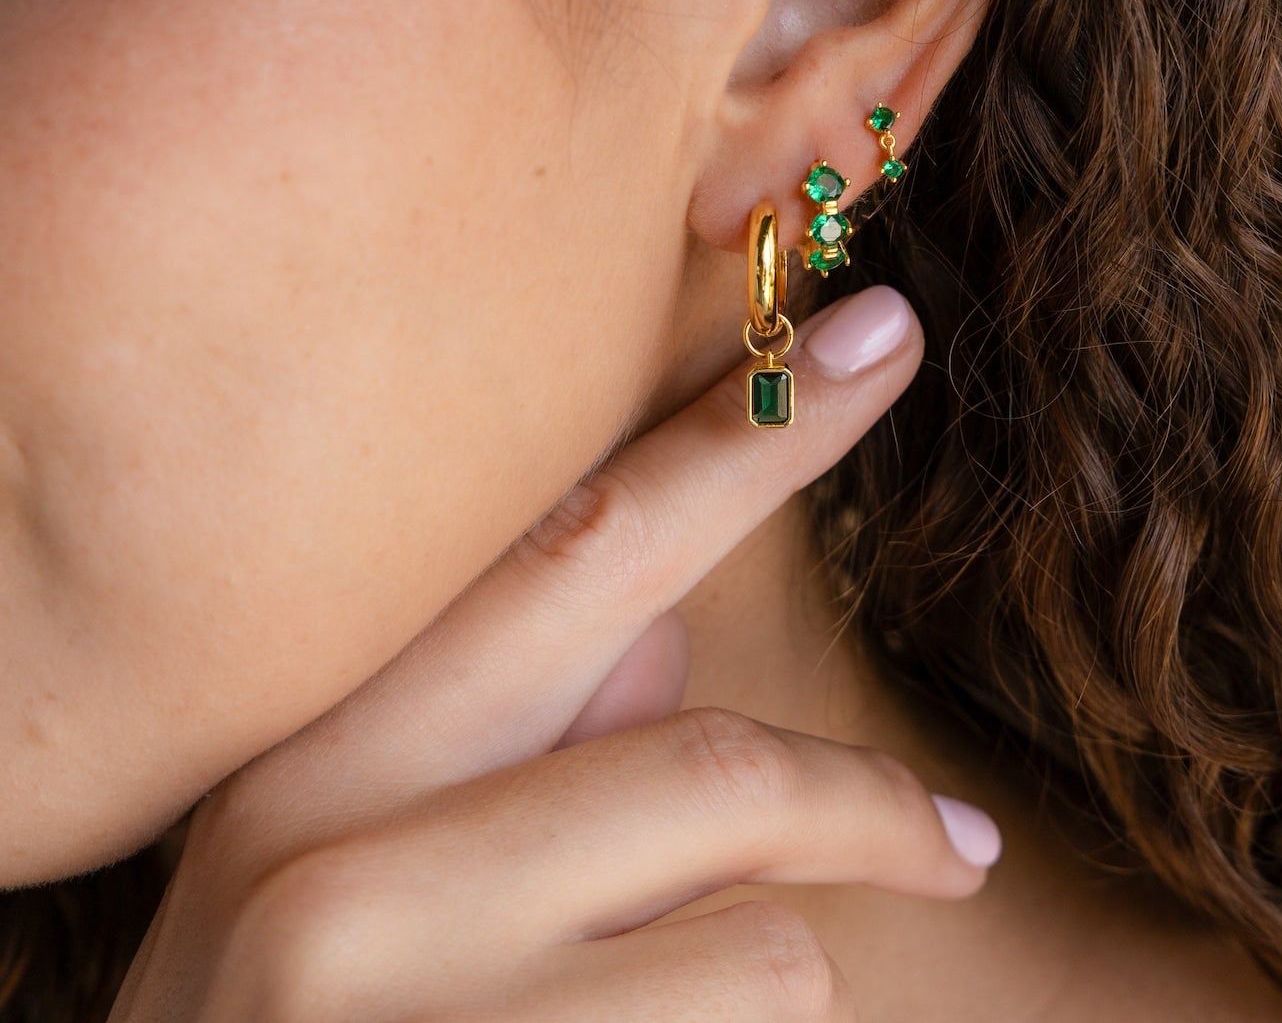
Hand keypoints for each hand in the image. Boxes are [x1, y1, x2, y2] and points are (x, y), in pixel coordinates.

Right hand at [110, 286, 1001, 1021]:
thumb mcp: (341, 881)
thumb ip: (499, 745)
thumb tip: (666, 635)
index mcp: (313, 756)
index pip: (576, 549)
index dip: (749, 441)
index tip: (884, 338)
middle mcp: (338, 874)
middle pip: (716, 769)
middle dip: (865, 802)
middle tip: (956, 842)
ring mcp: (419, 1015)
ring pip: (761, 953)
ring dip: (760, 986)